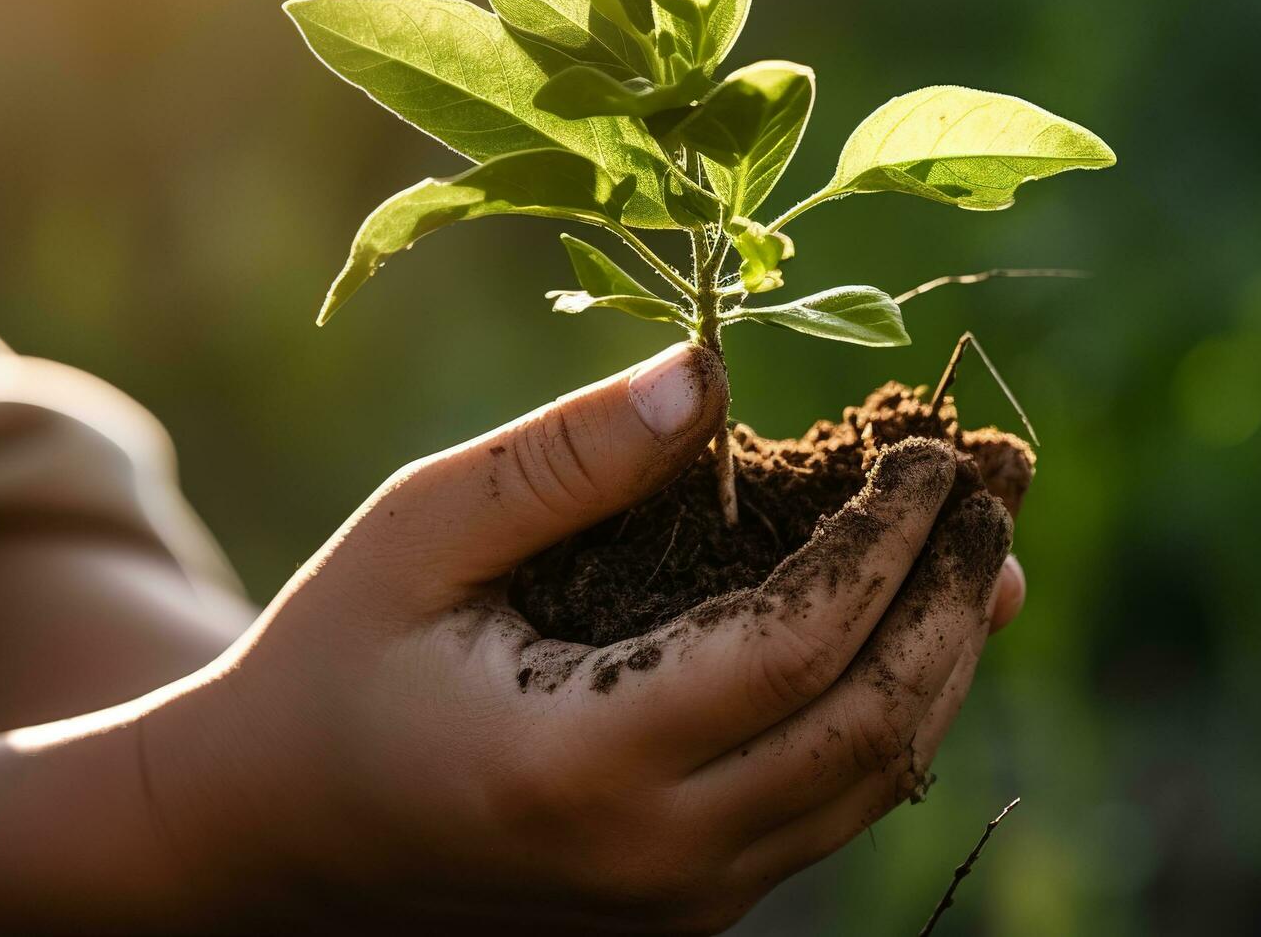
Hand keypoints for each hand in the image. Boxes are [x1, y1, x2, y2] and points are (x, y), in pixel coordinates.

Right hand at [135, 343, 1019, 932]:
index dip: (890, 543)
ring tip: (986, 565)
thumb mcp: (421, 534)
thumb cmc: (328, 665)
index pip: (799, 647)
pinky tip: (903, 647)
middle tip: (993, 501)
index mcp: (577, 762)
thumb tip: (713, 377)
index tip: (936, 452)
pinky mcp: (676, 916)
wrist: (266, 839)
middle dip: (951, 606)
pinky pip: (820, 820)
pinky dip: (880, 725)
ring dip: (938, 669)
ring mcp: (670, 908)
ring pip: (866, 789)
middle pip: (871, 732)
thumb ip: (566, 459)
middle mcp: (648, 862)